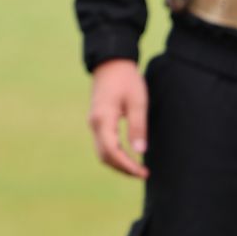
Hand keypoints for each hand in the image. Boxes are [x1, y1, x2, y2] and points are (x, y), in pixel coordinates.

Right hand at [87, 59, 149, 178]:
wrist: (111, 63)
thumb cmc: (126, 80)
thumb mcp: (137, 102)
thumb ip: (137, 127)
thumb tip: (140, 152)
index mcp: (103, 120)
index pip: (112, 152)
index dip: (127, 166)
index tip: (143, 172)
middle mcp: (94, 124)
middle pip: (105, 156)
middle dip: (123, 168)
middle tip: (143, 173)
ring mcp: (93, 123)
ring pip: (102, 152)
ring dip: (118, 163)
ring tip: (136, 167)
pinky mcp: (97, 121)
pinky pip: (102, 144)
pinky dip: (114, 154)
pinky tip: (128, 155)